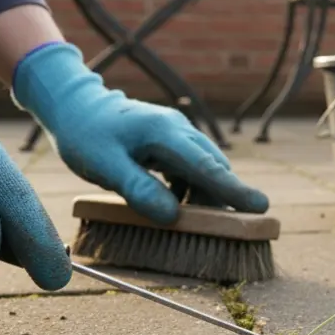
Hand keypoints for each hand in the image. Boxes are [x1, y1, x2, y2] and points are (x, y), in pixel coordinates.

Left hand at [11, 42, 268, 224]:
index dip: (233, 190)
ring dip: (207, 195)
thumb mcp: (105, 165)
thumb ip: (138, 189)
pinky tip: (180, 206)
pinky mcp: (169, 143)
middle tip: (239, 228)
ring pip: (204, 168)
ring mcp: (175, 135)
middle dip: (227, 196)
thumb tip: (172, 216)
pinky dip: (192, 189)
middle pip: (213, 167)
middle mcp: (177, 130)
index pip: (206, 166)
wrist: (74, 105)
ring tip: (204, 223)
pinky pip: (190, 168)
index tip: (260, 207)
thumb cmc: (85, 134)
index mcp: (164, 133)